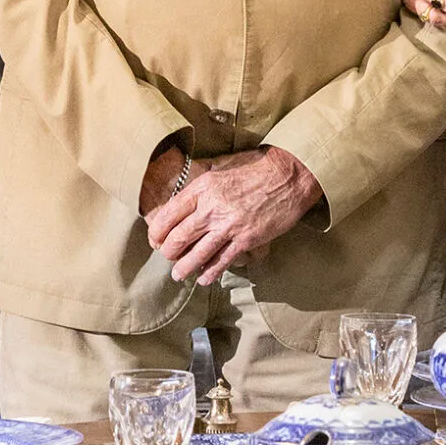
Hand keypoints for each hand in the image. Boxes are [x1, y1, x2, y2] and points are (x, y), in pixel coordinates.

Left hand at [145, 144, 321, 283]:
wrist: (290, 175)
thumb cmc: (258, 167)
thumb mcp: (223, 166)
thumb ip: (203, 181)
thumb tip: (187, 191)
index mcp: (202, 188)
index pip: (168, 215)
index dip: (157, 232)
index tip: (155, 239)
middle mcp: (211, 208)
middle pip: (178, 238)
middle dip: (168, 251)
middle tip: (168, 256)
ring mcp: (228, 226)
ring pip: (197, 254)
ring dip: (184, 267)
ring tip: (178, 274)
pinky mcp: (246, 239)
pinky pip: (221, 261)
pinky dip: (210, 272)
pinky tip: (203, 278)